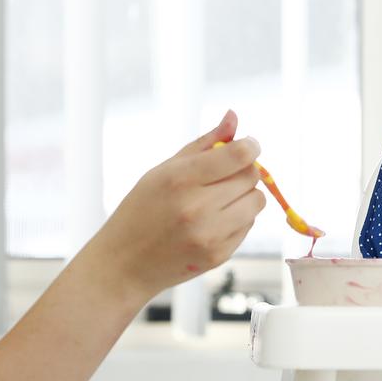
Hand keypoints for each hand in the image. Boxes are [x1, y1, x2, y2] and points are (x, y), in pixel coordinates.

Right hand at [96, 110, 264, 298]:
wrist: (124, 264)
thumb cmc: (141, 211)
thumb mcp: (162, 171)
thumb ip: (203, 144)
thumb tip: (234, 117)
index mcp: (180, 179)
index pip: (239, 155)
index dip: (250, 146)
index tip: (248, 146)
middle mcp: (197, 207)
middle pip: (251, 177)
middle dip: (244, 171)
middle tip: (224, 176)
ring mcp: (209, 234)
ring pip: (257, 202)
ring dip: (245, 196)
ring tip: (220, 199)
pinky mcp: (218, 255)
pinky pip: (248, 226)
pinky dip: (238, 219)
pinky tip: (214, 221)